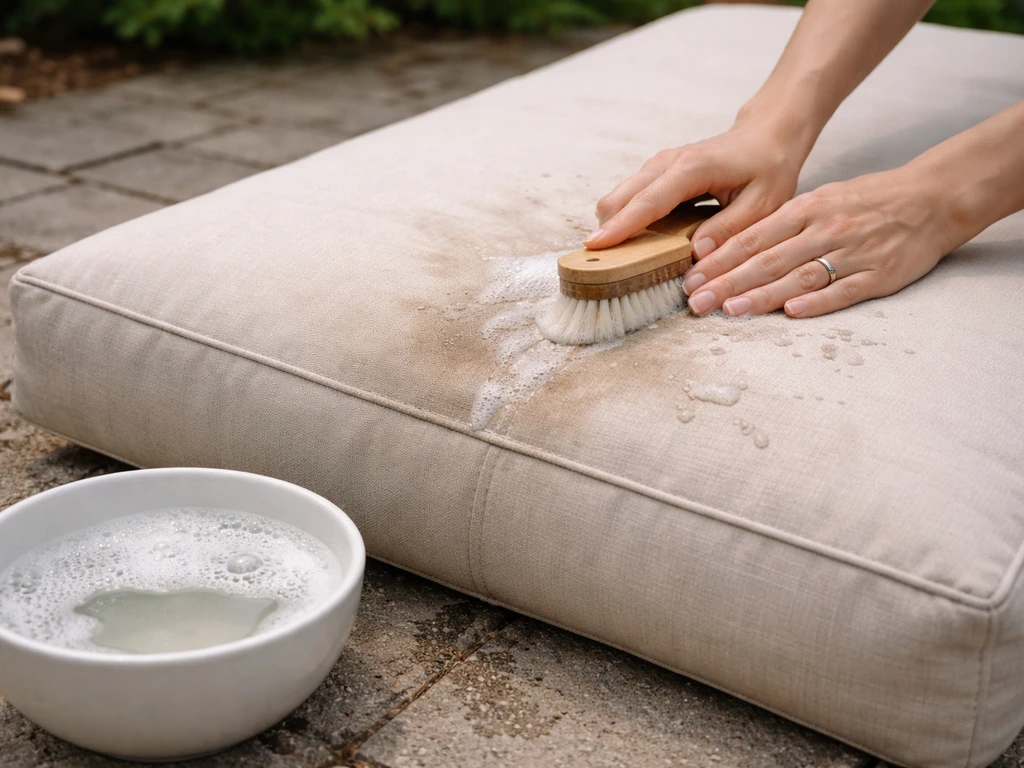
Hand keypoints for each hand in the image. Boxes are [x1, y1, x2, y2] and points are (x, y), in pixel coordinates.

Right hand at [585, 123, 806, 258]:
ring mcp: (657, 166)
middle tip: (603, 266)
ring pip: (618, 198)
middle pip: (619, 198)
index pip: (648, 202)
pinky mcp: (656, 174)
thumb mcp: (763, 203)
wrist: (766, 135)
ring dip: (614, 226)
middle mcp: (667, 163)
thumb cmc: (768, 167)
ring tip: (617, 259)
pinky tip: (635, 243)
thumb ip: (730, 229)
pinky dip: (624, 220)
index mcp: (692, 169)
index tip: (595, 246)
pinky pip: (629, 198)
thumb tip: (695, 254)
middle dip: (608, 230)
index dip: (621, 226)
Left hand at [681, 168, 957, 318]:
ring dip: (763, 295)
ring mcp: (852, 253)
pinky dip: (817, 302)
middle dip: (728, 282)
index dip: (719, 260)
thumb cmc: (867, 202)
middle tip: (697, 302)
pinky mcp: (878, 275)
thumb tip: (734, 248)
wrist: (931, 198)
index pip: (753, 238)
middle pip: (768, 260)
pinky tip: (791, 313)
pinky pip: (844, 290)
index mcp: (807, 209)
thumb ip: (781, 225)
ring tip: (731, 310)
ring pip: (799, 277)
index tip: (690, 278)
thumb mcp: (820, 200)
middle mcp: (824, 230)